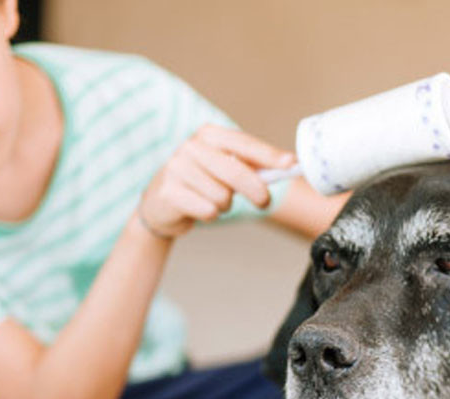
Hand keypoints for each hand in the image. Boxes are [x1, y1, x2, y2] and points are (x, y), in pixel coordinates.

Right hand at [138, 124, 295, 238]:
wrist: (159, 204)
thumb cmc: (199, 183)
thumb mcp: (223, 167)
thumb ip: (250, 165)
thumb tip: (286, 165)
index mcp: (208, 134)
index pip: (244, 143)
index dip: (269, 155)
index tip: (291, 164)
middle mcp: (190, 147)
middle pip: (236, 171)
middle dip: (257, 190)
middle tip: (263, 201)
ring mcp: (177, 168)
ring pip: (222, 195)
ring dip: (225, 205)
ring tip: (213, 200)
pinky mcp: (168, 192)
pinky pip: (207, 210)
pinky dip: (209, 214)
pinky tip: (198, 208)